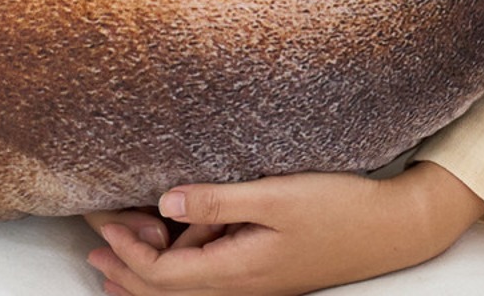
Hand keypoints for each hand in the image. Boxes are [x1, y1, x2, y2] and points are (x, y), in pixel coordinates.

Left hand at [86, 162, 483, 294]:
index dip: (126, 253)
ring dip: (149, 271)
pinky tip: (179, 243)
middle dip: (125, 271)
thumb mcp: (276, 196)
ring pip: (187, 287)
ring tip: (119, 248)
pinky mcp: (269, 270)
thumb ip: (219, 200)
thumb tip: (165, 202)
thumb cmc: (338, 207)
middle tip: (92, 247)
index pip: (163, 275)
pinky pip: (209, 277)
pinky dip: (180, 266)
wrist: (392, 227)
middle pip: (168, 291)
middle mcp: (243, 285)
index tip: (101, 225)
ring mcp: (257, 281)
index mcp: (238, 270)